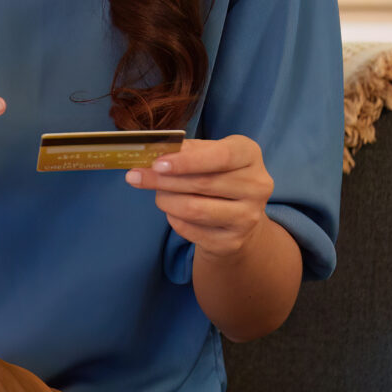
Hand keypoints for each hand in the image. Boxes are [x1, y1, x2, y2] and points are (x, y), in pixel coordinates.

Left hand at [127, 134, 272, 259]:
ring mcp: (248, 216)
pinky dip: (173, 218)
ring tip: (157, 194)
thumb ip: (185, 150)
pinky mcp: (232, 241)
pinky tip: (173, 211)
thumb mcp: (207, 155)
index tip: (158, 163)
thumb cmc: (216, 176)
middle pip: (202, 183)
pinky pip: (190, 229)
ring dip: (165, 200)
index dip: (187, 161)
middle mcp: (256, 185)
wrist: (238, 218)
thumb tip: (154, 151)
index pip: (221, 156)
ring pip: (194, 209)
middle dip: (162, 180)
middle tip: (135, 177)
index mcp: (250, 155)